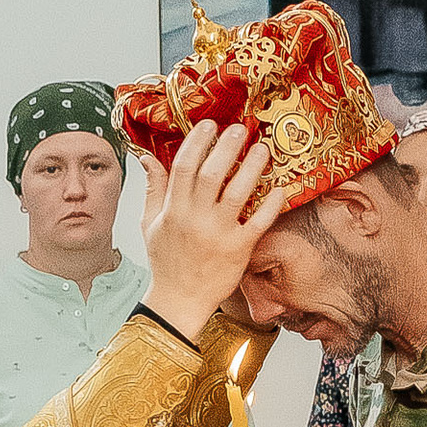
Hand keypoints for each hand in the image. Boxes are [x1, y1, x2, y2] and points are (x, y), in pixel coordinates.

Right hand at [137, 118, 289, 340]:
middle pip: (212, 174)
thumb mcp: (150, 223)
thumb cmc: (167, 261)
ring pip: (237, 193)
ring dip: (251, 167)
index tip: (209, 125)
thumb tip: (147, 156)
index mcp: (173, 211)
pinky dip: (271, 204)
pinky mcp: (239, 249)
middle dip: (226, 147)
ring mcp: (218, 234)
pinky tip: (280, 188)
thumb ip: (154, 188)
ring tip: (262, 149)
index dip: (197, 142)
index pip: (184, 167)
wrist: (180, 300)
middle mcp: (195, 219)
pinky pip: (258, 222)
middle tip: (240, 129)